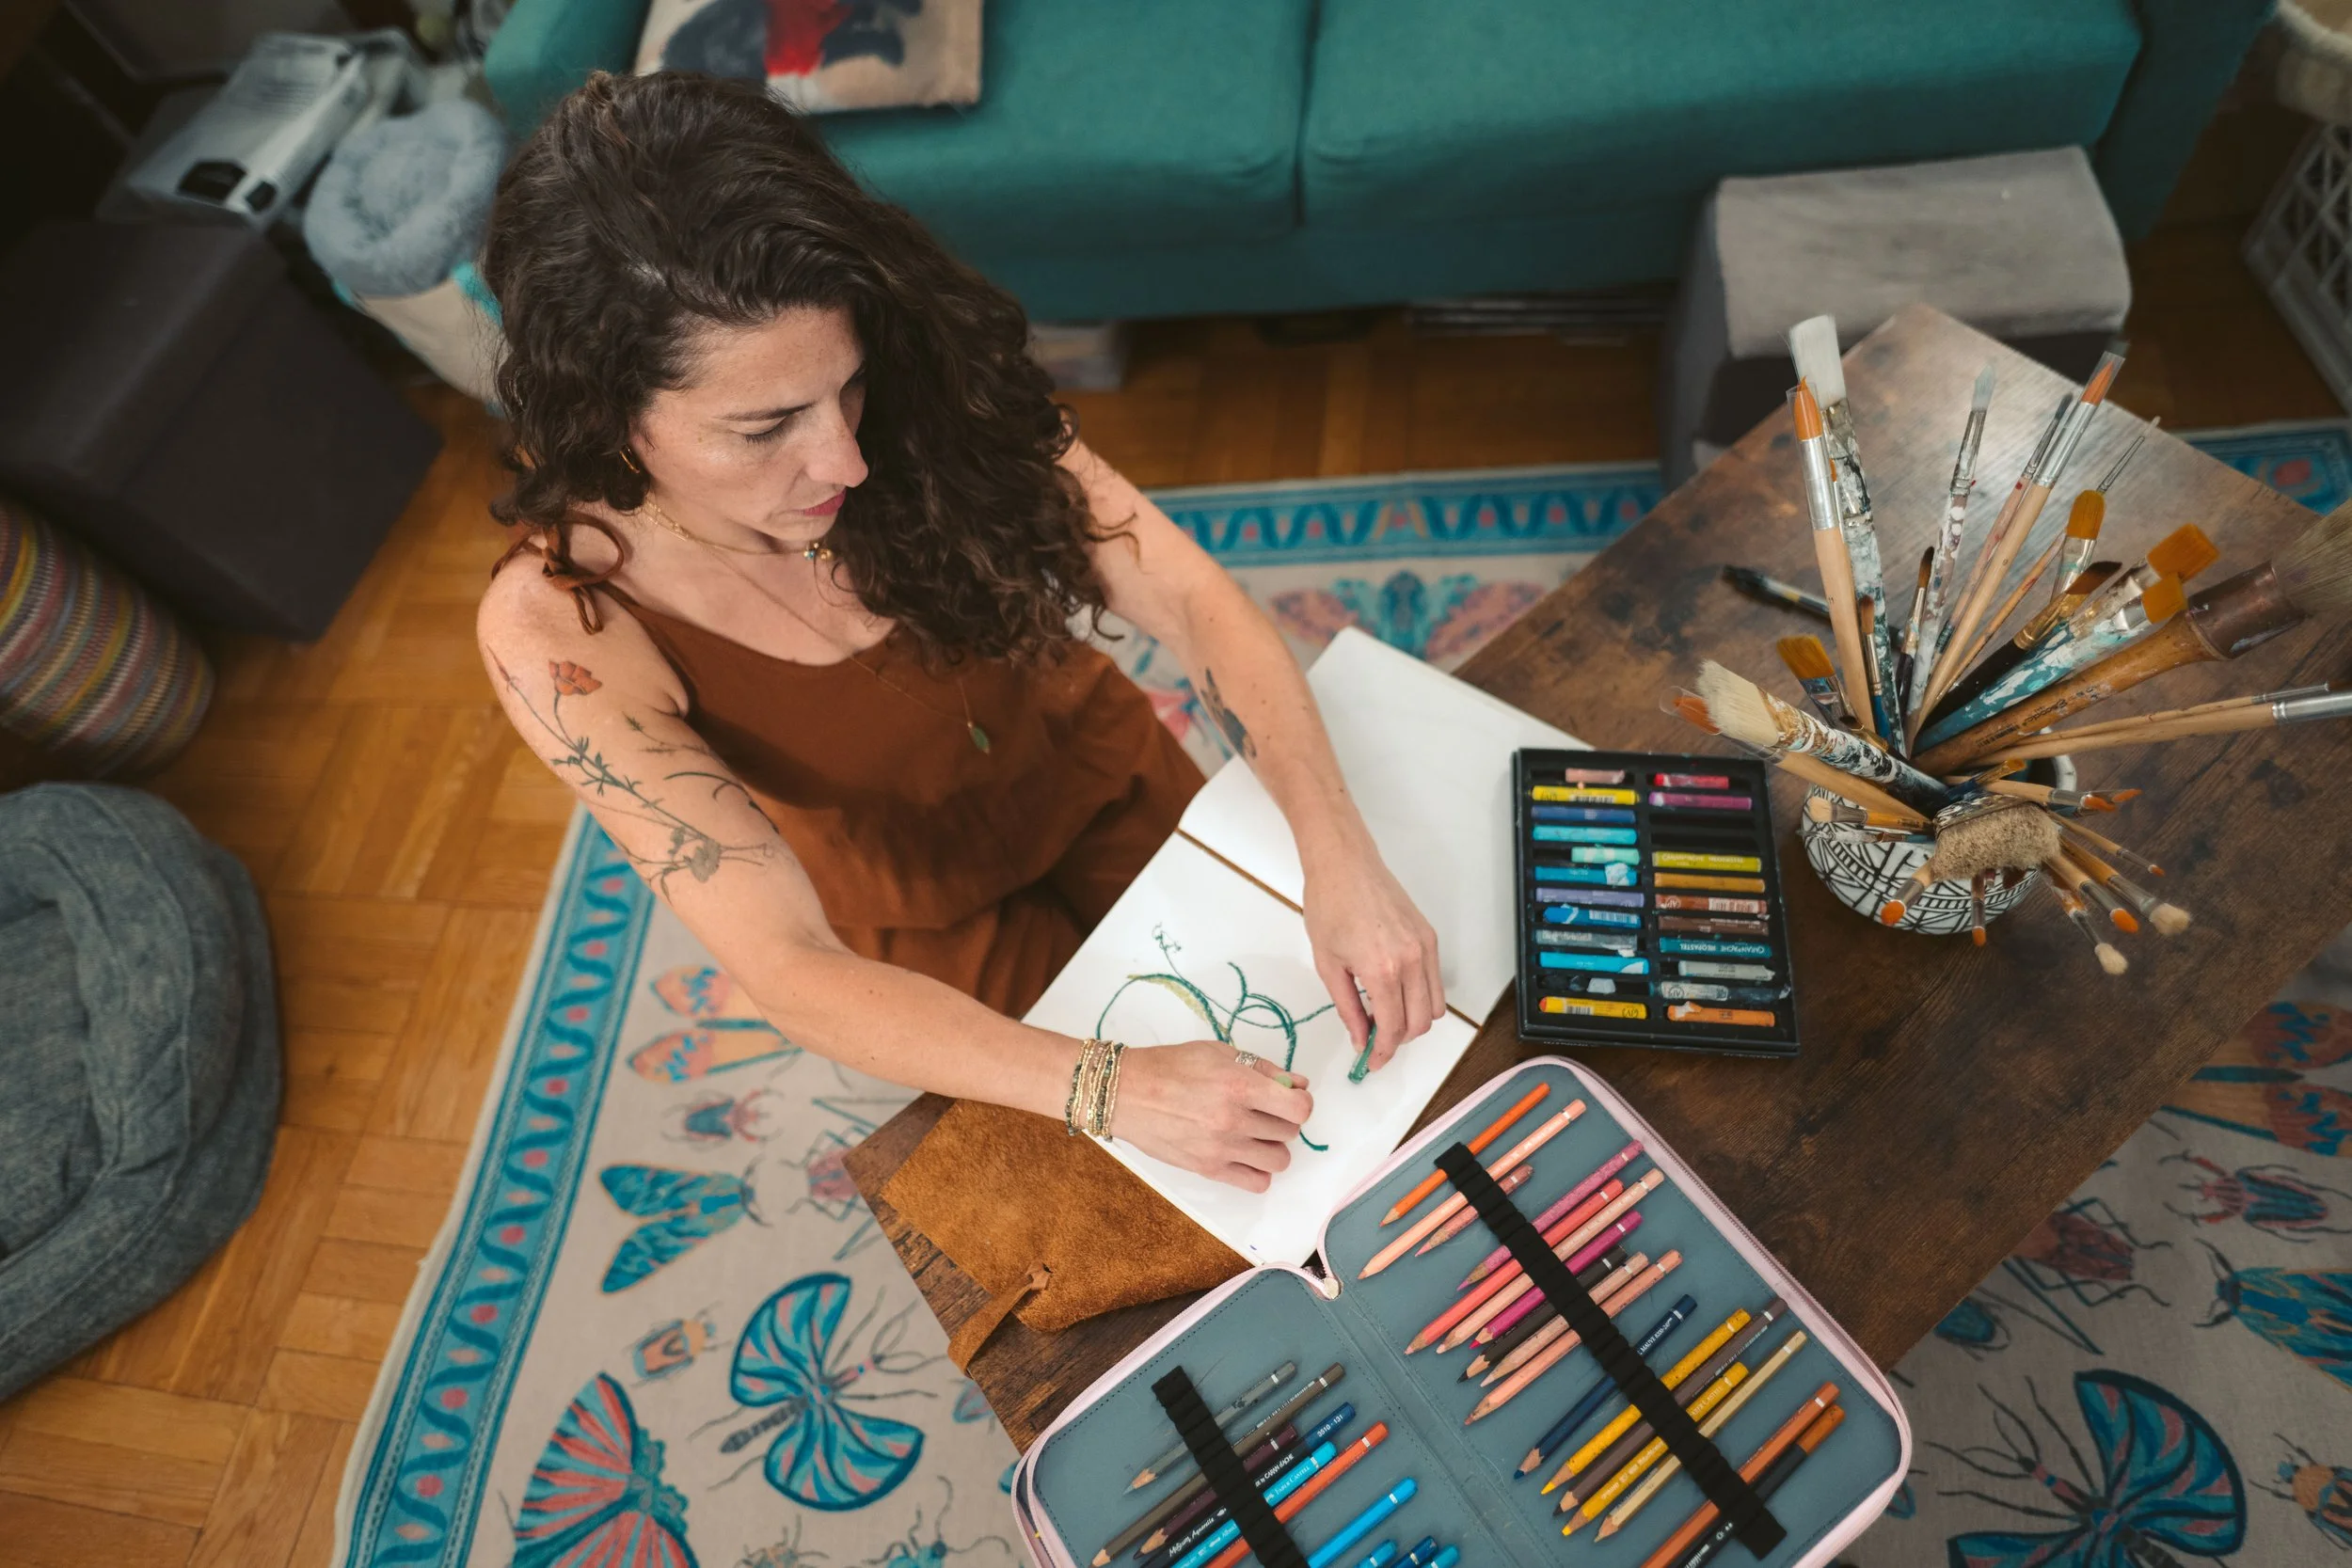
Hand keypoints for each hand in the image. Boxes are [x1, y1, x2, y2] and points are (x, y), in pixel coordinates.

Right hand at [1112, 1041, 1314, 1192]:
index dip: (1301, 1102)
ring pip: (1279, 1160)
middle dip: (1282, 1120)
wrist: (1127, 1093)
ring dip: (1273, 1146)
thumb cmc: (1171, 1066)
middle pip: (1290, 1132)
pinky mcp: (1208, 1170)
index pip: (1299, 1108)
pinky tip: (1244, 1155)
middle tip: (1263, 1111)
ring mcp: (1222, 1149)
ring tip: (1254, 1134)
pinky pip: (1257, 1183)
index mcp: (1239, 1085)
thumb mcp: (1219, 1053)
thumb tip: (1298, 1084)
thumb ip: (1263, 1068)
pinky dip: (1258, 1171)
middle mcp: (1234, 1120)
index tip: (1290, 1098)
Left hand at [1302, 836, 1443, 1073]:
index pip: (1394, 1028)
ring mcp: (1425, 947)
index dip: (1383, 1052)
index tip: (1372, 1061)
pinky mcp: (1430, 936)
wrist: (1343, 864)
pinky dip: (1421, 996)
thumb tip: (1360, 1038)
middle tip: (1375, 1040)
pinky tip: (1394, 992)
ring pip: (1435, 1006)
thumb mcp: (1327, 965)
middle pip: (1420, 1023)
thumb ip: (1347, 1008)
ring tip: (1384, 1015)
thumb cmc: (1328, 906)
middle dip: (1399, 1040)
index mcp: (1382, 969)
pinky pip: (1436, 980)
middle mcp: (1412, 960)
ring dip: (1413, 1020)